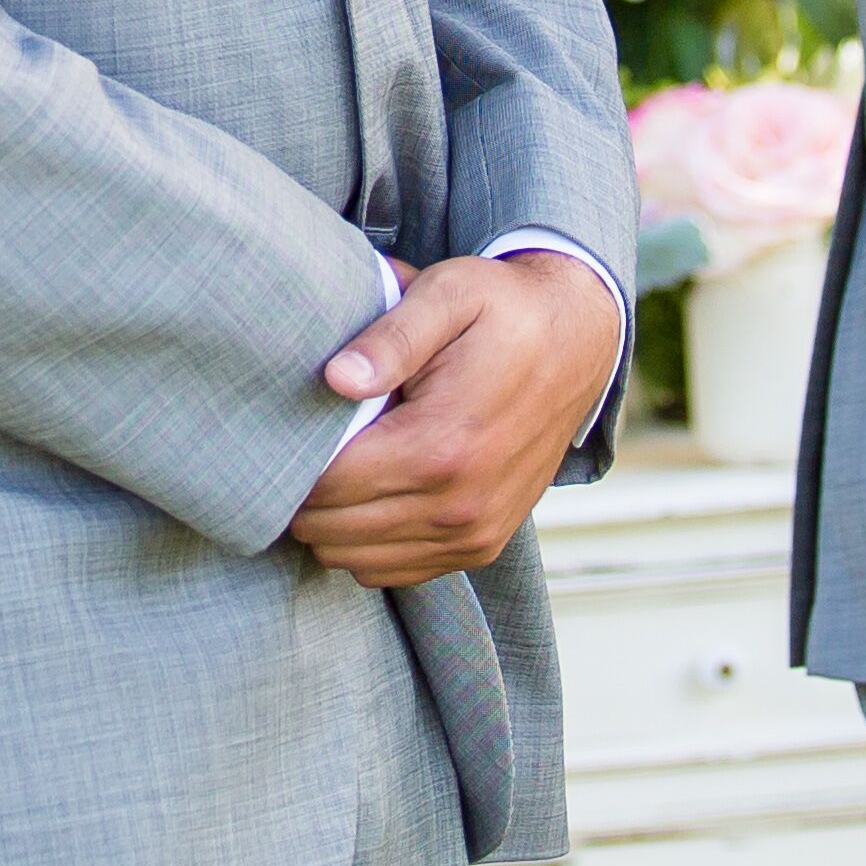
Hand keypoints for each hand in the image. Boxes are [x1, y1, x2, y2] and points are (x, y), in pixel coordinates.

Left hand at [286, 253, 629, 591]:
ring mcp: (474, 534)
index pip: (326, 487)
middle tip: (308, 443)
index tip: (286, 428)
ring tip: (342, 463)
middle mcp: (460, 506)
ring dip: (333, 521)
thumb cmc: (502, 310)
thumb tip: (335, 379)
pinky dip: (368, 543)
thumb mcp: (448, 294)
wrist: (578, 341)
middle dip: (306, 492)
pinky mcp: (482, 546)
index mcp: (442, 447)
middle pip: (331, 531)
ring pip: (355, 560)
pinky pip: (394, 572)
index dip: (290, 462)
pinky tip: (371, 491)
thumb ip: (389, 336)